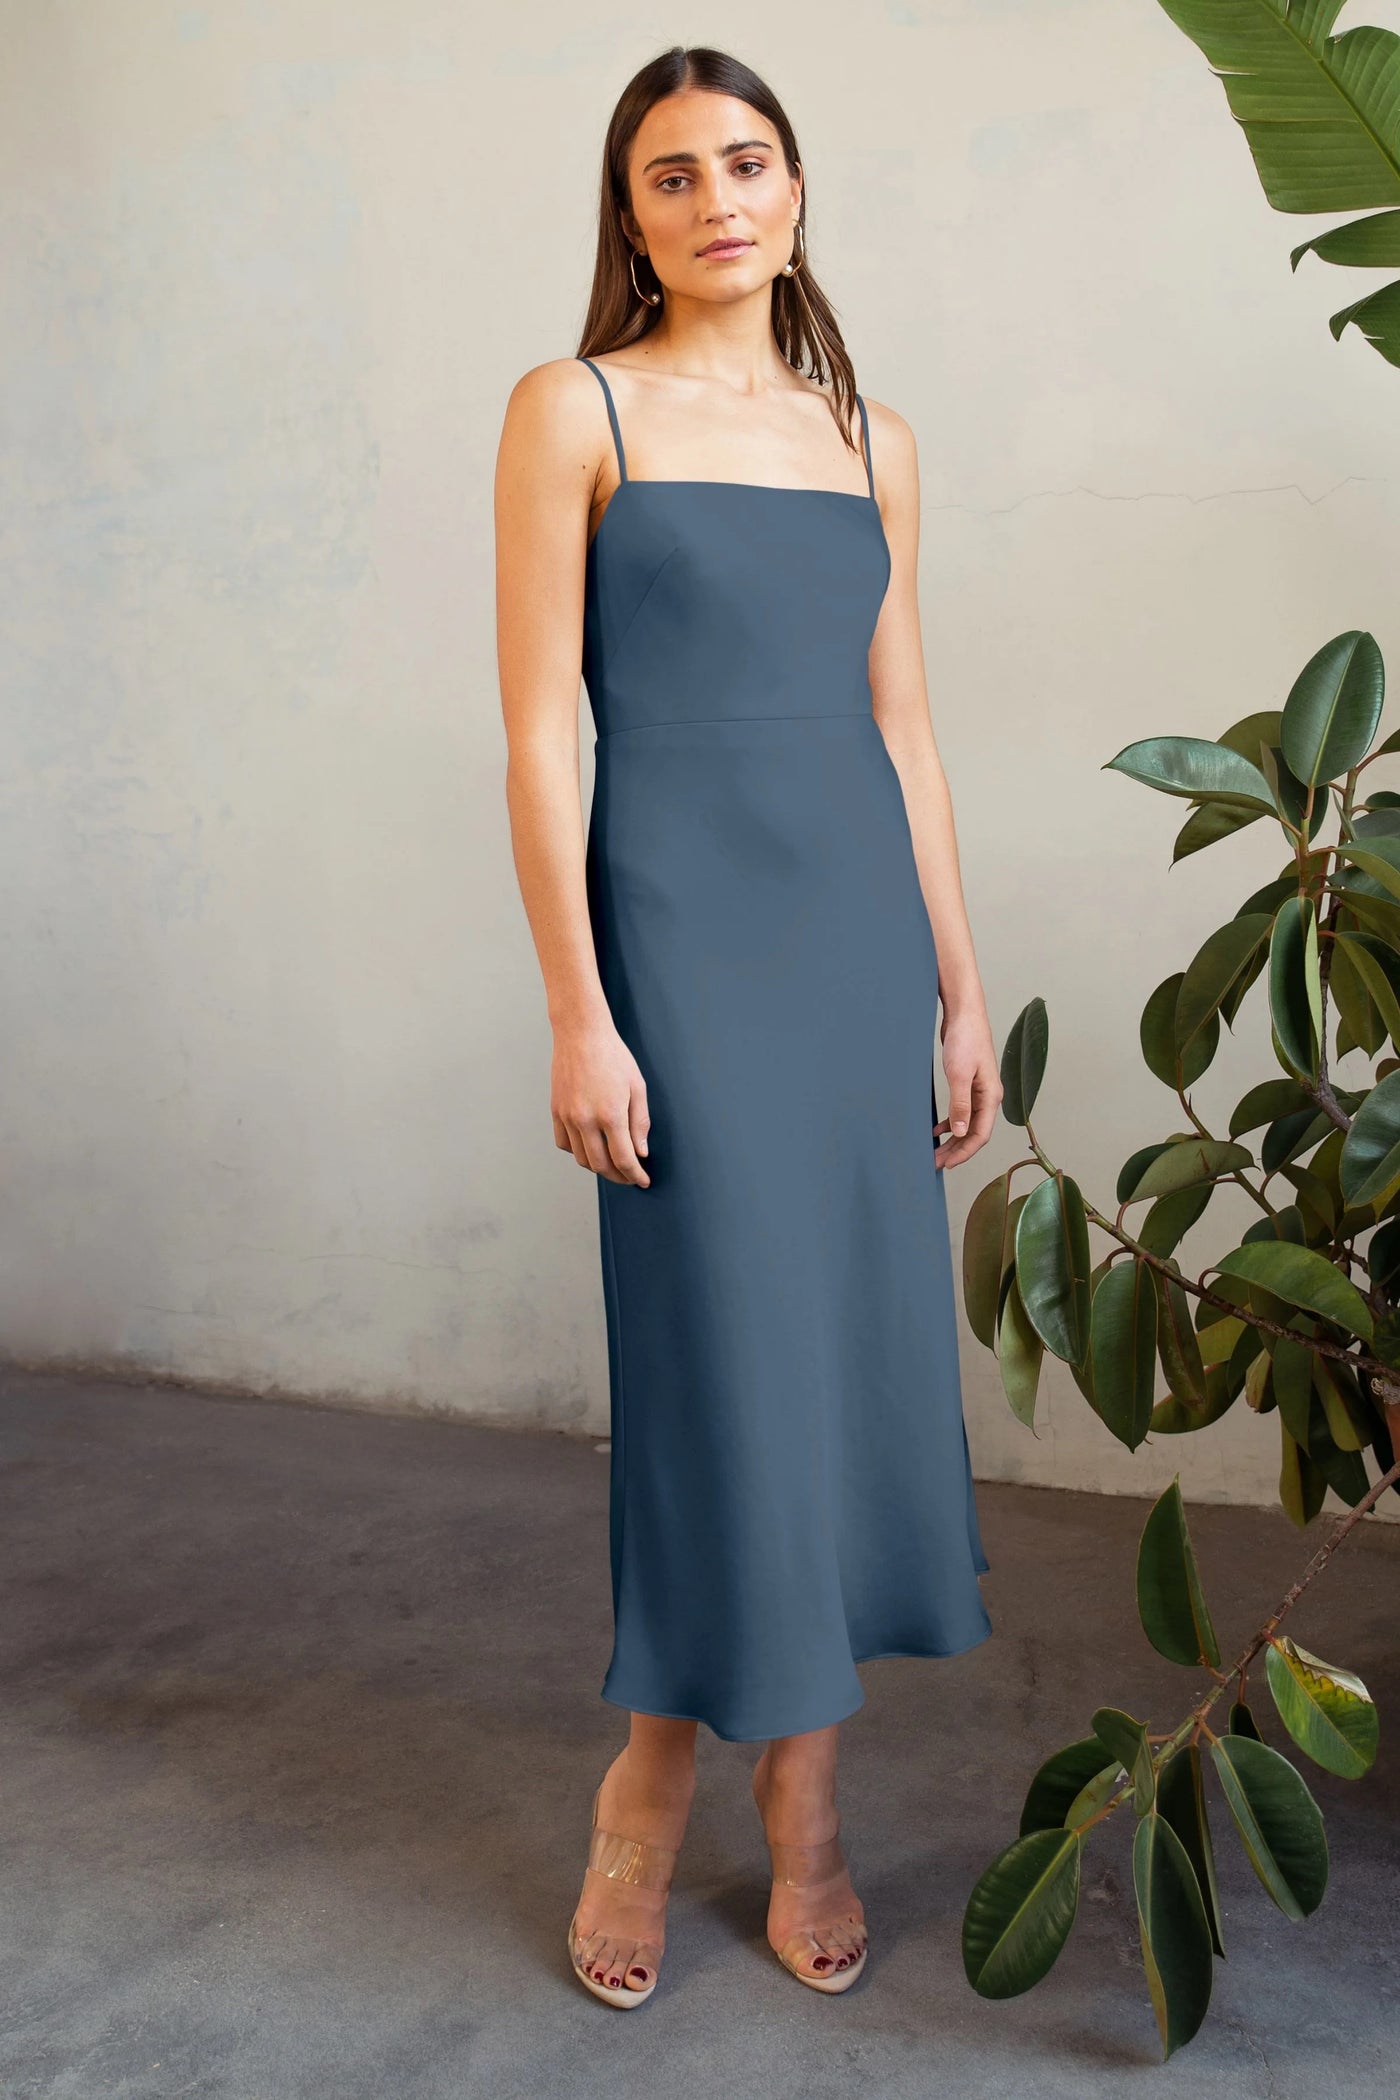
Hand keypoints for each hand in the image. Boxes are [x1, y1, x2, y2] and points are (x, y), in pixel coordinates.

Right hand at [551, 1017, 651, 1185]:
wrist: (581, 1034)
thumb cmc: (613, 1056)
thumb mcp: (637, 1087)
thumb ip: (640, 1123)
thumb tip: (641, 1152)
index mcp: (610, 1113)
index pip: (623, 1158)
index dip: (635, 1175)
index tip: (643, 1181)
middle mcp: (585, 1119)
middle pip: (600, 1164)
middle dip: (618, 1176)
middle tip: (630, 1176)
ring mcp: (567, 1116)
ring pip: (581, 1158)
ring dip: (598, 1167)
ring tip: (612, 1164)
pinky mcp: (556, 1111)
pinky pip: (564, 1143)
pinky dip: (578, 1152)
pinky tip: (590, 1147)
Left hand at [933, 1002, 1001, 1168]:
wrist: (964, 1014)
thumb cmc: (965, 1040)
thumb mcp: (959, 1074)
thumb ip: (960, 1104)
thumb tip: (959, 1131)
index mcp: (990, 1097)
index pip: (980, 1135)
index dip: (964, 1152)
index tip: (947, 1164)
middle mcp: (988, 1097)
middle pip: (974, 1133)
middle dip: (956, 1150)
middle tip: (936, 1163)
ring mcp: (979, 1091)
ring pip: (967, 1124)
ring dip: (952, 1139)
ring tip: (935, 1151)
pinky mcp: (968, 1084)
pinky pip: (962, 1112)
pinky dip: (950, 1123)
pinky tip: (937, 1129)